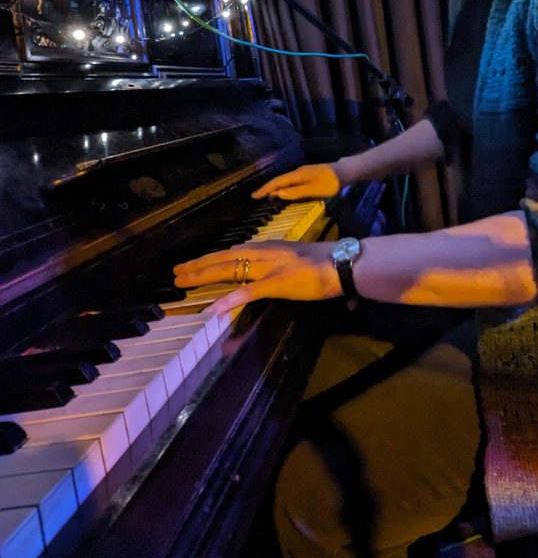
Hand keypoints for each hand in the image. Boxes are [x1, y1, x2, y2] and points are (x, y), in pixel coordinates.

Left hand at [173, 240, 340, 316]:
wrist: (342, 263)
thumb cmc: (323, 264)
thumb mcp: (292, 262)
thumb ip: (274, 267)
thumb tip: (259, 274)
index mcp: (267, 249)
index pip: (232, 253)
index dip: (209, 260)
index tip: (191, 265)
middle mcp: (263, 253)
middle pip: (223, 259)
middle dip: (198, 267)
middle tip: (176, 274)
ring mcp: (269, 267)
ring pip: (229, 270)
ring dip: (204, 276)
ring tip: (183, 281)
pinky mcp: (277, 283)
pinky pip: (249, 292)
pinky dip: (230, 299)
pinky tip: (215, 308)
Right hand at [252, 163, 342, 200]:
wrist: (345, 172)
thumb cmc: (330, 182)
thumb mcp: (314, 190)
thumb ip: (296, 192)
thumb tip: (278, 194)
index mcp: (297, 175)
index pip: (277, 182)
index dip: (265, 189)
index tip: (254, 196)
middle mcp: (297, 172)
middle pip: (278, 180)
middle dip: (267, 188)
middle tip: (256, 197)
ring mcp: (302, 173)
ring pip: (284, 180)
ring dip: (274, 188)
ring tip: (266, 196)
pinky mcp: (307, 175)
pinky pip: (290, 181)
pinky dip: (283, 187)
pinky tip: (283, 192)